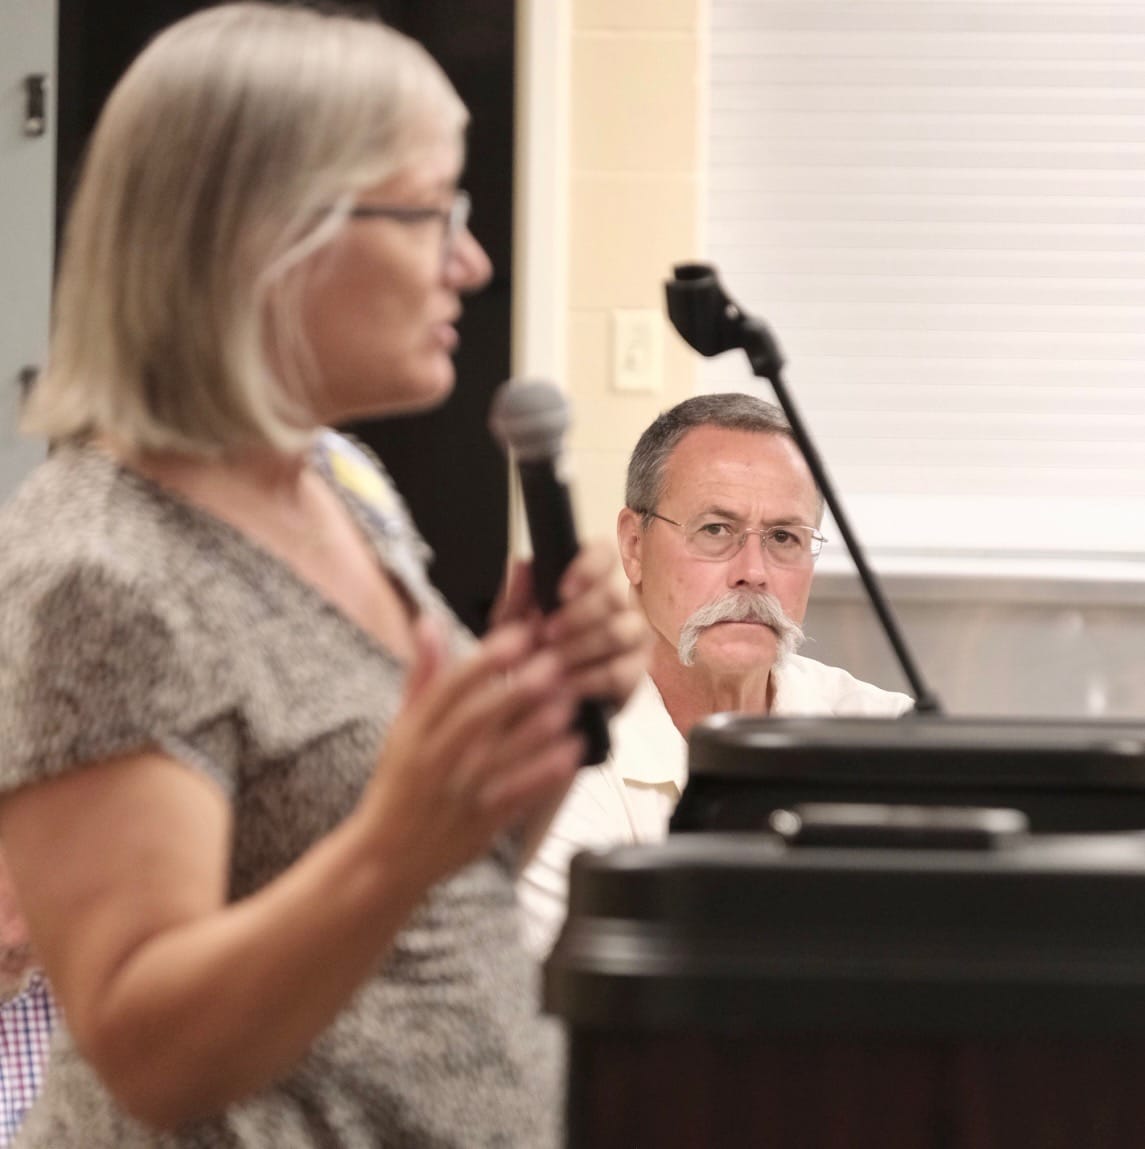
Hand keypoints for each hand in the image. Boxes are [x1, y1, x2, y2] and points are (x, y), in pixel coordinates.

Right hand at [358, 615, 583, 889]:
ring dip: (536, 732)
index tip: (519, 636)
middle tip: (555, 665)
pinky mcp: (479, 826)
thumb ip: (421, 676)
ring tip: (568, 706)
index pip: (448, 688)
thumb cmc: (398, 785)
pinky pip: (515, 799)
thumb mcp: (401, 728)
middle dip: (516, 691)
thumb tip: (429, 621)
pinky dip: (543, 777)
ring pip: (499, 760)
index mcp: (413, 733)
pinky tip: (571, 754)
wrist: (385, 860)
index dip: (485, 661)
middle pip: (476, 720)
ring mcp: (457, 795)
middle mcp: (434, 761)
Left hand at [497, 541, 648, 709]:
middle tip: (545, 635)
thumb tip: (524, 564)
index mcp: (589, 580)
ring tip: (550, 663)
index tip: (563, 590)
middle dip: (577, 616)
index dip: (588, 567)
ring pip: (619, 632)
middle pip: (612, 596)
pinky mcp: (636, 674)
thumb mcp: (510, 627)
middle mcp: (618, 603)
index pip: (603, 555)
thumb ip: (516, 597)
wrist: (532, 704)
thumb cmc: (525, 653)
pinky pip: (622, 672)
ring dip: (580, 648)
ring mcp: (632, 638)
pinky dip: (589, 679)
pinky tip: (566, 685)